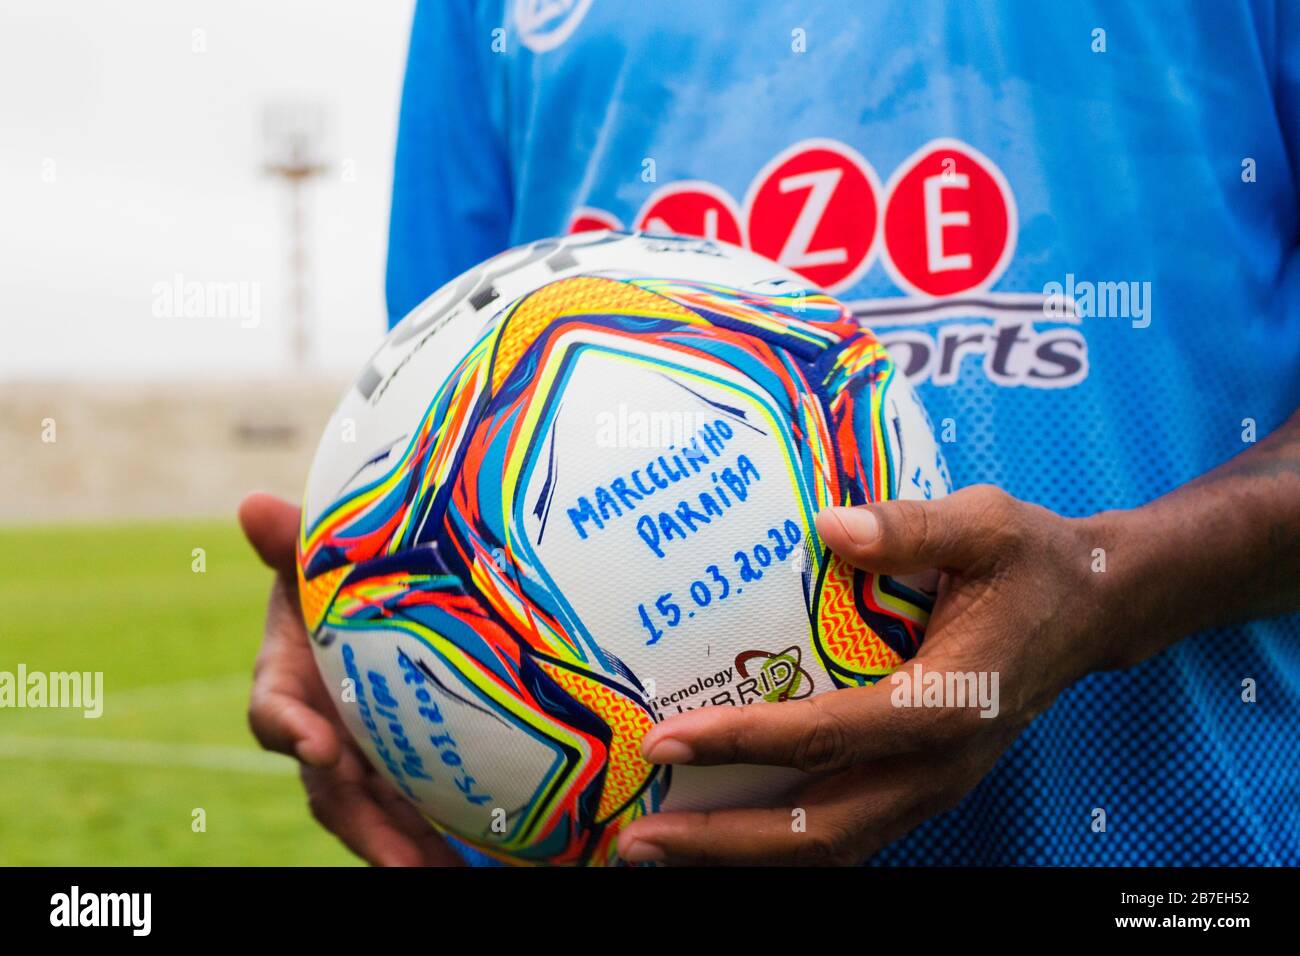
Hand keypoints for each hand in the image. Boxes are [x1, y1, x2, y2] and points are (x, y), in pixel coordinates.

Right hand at [239, 492, 461, 866]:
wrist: (382, 598)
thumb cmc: (339, 578)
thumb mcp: (320, 558)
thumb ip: (294, 542)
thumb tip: (253, 505)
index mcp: (288, 679)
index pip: (275, 713)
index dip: (293, 731)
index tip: (324, 750)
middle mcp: (318, 729)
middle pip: (329, 788)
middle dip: (362, 823)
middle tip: (401, 855)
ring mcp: (358, 756)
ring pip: (371, 813)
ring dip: (400, 846)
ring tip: (438, 871)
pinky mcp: (401, 770)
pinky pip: (414, 812)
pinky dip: (435, 840)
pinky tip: (474, 859)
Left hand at [616, 485, 1117, 865]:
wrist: (1095, 606)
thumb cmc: (1033, 562)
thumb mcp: (986, 524)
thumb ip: (911, 527)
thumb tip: (829, 525)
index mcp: (946, 704)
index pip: (825, 736)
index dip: (741, 742)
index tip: (665, 740)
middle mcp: (938, 766)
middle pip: (821, 832)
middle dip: (725, 842)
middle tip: (638, 837)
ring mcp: (933, 787)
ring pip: (833, 848)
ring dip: (745, 857)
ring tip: (661, 848)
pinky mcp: (924, 785)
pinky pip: (847, 831)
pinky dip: (781, 844)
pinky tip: (726, 828)